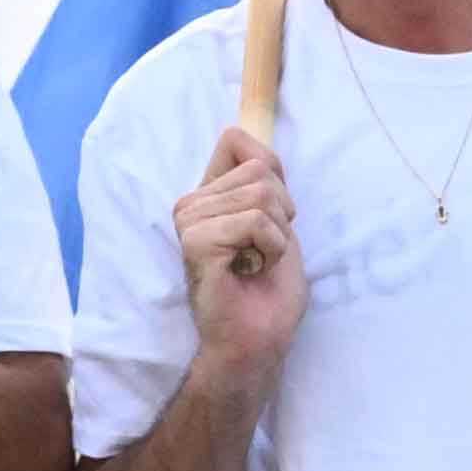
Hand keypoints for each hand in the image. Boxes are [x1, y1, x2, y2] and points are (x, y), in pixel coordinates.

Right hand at [171, 123, 305, 370]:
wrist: (259, 339)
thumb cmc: (270, 289)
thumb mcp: (278, 221)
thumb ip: (263, 178)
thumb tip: (239, 131)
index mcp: (209, 195)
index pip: (238, 141)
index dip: (273, 174)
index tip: (274, 218)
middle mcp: (192, 203)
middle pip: (261, 170)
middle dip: (282, 214)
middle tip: (263, 252)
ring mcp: (189, 221)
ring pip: (260, 195)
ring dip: (277, 237)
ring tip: (255, 263)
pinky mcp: (196, 241)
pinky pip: (253, 221)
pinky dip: (270, 249)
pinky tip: (250, 271)